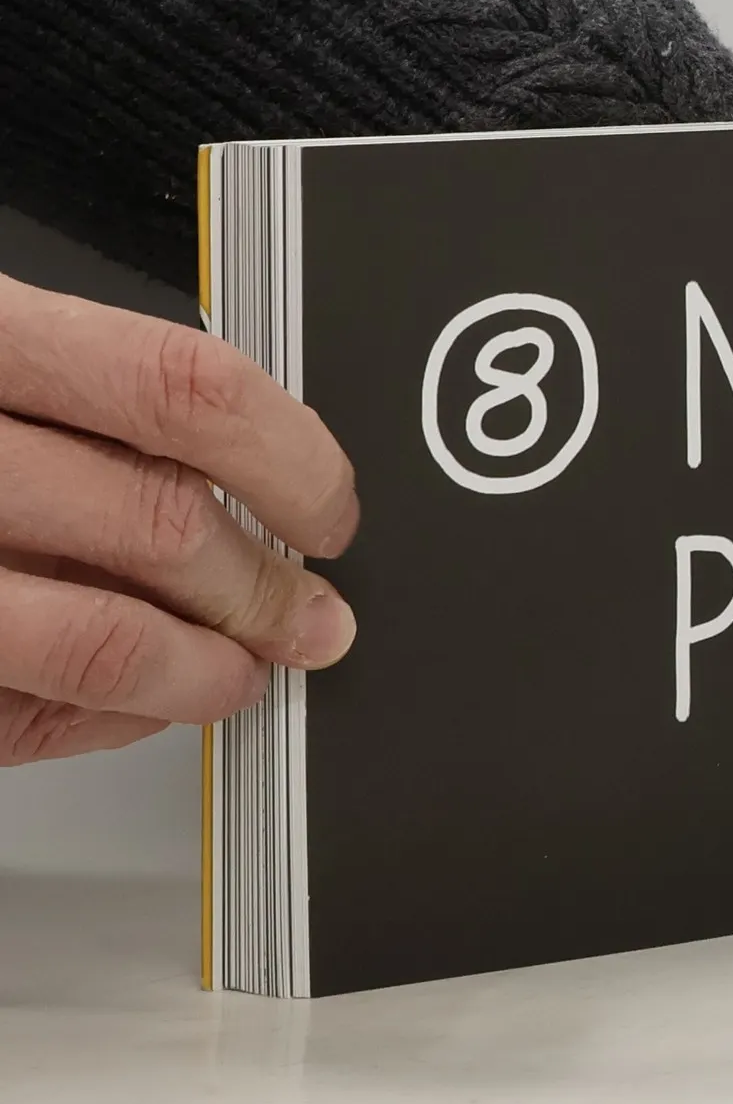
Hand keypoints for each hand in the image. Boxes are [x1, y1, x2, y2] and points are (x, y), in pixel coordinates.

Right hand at [0, 275, 357, 763]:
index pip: (178, 387)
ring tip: (242, 673)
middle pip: (162, 521)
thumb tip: (258, 492)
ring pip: (100, 639)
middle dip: (268, 587)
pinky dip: (110, 717)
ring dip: (205, 672)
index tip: (330, 507)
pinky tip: (140, 699)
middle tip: (314, 614)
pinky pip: (24, 713)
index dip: (290, 458)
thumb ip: (100, 412)